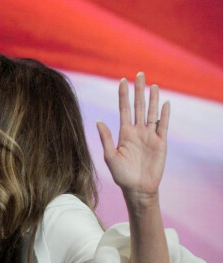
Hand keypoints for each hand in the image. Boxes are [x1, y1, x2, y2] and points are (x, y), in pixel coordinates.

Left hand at [97, 72, 169, 206]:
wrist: (137, 188)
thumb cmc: (122, 176)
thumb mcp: (110, 157)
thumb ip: (106, 139)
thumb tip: (98, 122)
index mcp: (124, 134)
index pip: (124, 109)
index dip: (123, 95)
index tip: (122, 80)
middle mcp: (137, 132)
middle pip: (138, 106)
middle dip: (138, 91)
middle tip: (139, 74)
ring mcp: (149, 136)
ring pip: (151, 112)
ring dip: (153, 99)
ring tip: (153, 85)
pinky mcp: (160, 143)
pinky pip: (163, 125)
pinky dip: (164, 114)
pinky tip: (165, 103)